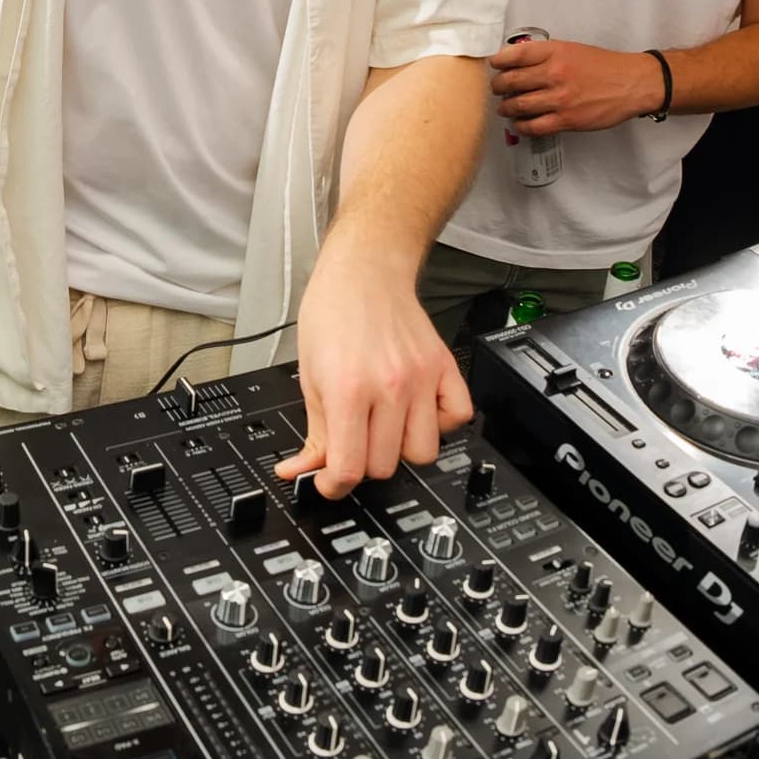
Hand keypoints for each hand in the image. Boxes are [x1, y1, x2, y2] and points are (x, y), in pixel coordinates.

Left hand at [278, 235, 471, 497]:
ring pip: (423, 452)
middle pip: (386, 466)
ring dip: (402, 448)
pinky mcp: (445, 368)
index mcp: (348, 390)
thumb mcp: (308, 378)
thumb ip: (313, 432)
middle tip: (354, 441)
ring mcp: (423, 379)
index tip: (330, 482)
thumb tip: (301, 473)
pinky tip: (418, 412)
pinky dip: (441, 424)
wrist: (363, 273)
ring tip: (386, 427)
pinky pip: (458, 418)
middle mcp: (390, 387)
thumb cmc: (331, 315)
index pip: (349, 468)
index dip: (334, 485)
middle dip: (365, 462)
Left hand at [490, 33, 661, 139]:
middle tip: (497, 88)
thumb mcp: (574, 50)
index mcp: (556, 52)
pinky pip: (533, 126)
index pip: (515, 54)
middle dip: (498, 86)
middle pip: (511, 81)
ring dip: (506, 108)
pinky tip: (521, 123)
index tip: (494, 65)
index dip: (498, 61)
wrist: (632, 84)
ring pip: (517, 105)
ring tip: (505, 108)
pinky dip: (521, 126)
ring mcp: (559, 98)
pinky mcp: (566, 120)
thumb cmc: (605, 67)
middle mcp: (554, 73)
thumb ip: (547, 55)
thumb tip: (519, 63)